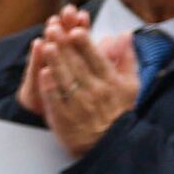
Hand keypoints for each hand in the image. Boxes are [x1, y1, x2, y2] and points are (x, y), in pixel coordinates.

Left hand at [25, 7, 142, 154]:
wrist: (110, 144)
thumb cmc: (119, 111)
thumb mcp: (130, 85)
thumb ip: (127, 58)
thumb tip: (125, 33)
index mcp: (111, 81)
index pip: (97, 59)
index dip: (85, 45)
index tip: (76, 30)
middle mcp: (96, 92)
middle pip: (78, 66)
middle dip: (65, 46)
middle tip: (53, 29)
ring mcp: (80, 105)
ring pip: (66, 80)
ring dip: (56, 62)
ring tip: (46, 45)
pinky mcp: (66, 119)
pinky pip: (57, 100)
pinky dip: (50, 87)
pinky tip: (43, 73)